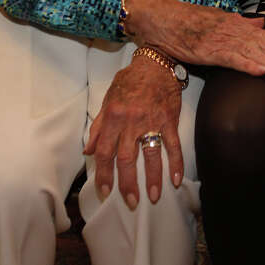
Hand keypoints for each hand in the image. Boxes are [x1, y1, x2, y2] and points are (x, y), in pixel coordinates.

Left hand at [84, 56, 181, 208]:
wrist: (155, 63)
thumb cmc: (130, 80)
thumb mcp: (108, 99)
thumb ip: (98, 126)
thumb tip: (88, 150)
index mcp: (113, 116)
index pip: (104, 151)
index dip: (103, 173)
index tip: (105, 191)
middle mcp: (131, 121)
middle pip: (126, 158)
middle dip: (127, 183)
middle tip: (130, 201)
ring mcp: (152, 120)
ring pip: (151, 154)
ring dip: (152, 178)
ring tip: (152, 196)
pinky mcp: (169, 119)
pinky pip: (173, 144)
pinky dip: (175, 163)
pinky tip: (176, 179)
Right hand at [127, 0, 264, 81]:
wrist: (162, 17)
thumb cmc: (186, 19)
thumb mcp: (217, 17)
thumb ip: (241, 21)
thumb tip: (261, 23)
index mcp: (235, 23)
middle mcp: (231, 30)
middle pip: (264, 45)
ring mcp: (220, 39)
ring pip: (252, 52)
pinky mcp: (207, 50)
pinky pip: (231, 58)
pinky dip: (246, 64)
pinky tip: (260, 71)